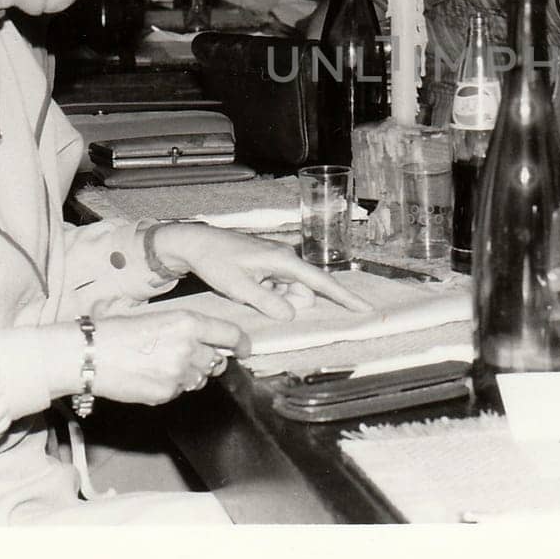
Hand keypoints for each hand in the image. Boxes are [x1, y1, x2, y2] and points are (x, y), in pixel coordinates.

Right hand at [89, 308, 248, 403]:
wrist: (90, 354)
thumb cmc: (118, 331)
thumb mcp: (159, 317)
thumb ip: (188, 329)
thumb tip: (209, 340)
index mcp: (188, 323)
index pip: (230, 335)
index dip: (241, 344)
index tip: (244, 349)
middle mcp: (188, 348)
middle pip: (217, 361)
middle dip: (210, 360)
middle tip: (191, 357)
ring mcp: (178, 374)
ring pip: (199, 379)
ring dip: (190, 375)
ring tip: (163, 365)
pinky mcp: (166, 393)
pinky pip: (179, 392)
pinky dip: (171, 387)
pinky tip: (151, 376)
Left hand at [153, 224, 373, 322]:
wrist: (196, 244)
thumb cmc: (216, 261)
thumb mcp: (239, 288)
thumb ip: (267, 303)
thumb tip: (291, 314)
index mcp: (283, 260)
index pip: (320, 282)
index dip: (343, 296)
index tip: (363, 307)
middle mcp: (286, 257)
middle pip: (303, 291)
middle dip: (288, 303)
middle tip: (253, 296)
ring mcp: (278, 260)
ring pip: (290, 291)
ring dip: (274, 299)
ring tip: (246, 289)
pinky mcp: (269, 263)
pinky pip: (279, 286)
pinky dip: (268, 293)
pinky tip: (247, 286)